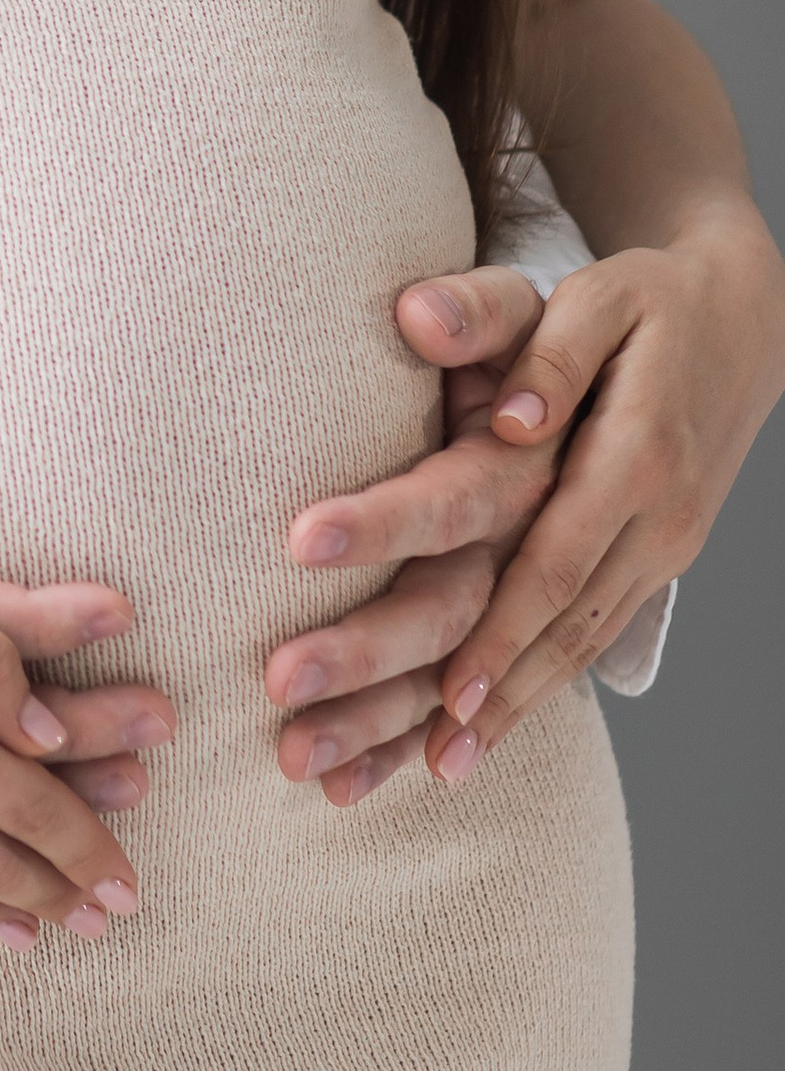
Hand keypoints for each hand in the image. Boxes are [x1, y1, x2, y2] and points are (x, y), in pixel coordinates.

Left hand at [272, 212, 784, 798]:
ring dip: (482, 720)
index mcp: (630, 459)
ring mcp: (656, 560)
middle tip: (326, 736)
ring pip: (563, 656)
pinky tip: (456, 751)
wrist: (747, 325)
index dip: (454, 589)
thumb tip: (483, 393)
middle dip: (436, 684)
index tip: (341, 600)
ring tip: (384, 775)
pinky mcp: (647, 573)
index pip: (531, 544)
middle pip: (537, 622)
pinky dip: (524, 705)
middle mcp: (650, 528)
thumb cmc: (651, 301)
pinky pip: (582, 652)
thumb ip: (532, 342)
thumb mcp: (597, 296)